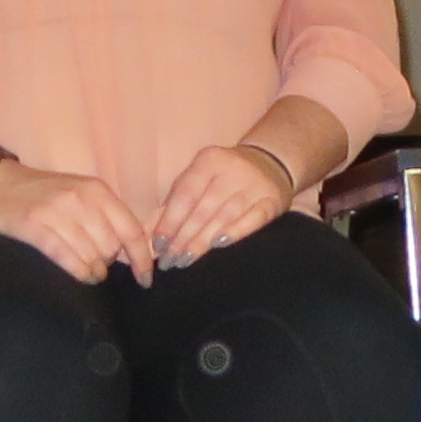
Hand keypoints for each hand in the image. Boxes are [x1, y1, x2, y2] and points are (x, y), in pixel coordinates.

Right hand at [0, 161, 154, 284]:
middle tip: (97, 266)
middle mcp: (80, 199)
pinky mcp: (35, 227)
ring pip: (91, 256)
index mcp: (97, 191)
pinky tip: (78, 275)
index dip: (142, 259)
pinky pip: (68, 259)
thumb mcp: (79, 194)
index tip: (145, 279)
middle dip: (108, 263)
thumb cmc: (41, 194)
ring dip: (93, 272)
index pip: (132, 230)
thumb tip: (130, 252)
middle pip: (111, 248)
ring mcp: (57, 213)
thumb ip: (104, 217)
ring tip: (87, 272)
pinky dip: (77, 272)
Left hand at [152, 141, 293, 269]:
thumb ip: (171, 206)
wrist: (268, 165)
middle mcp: (233, 169)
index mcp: (209, 160)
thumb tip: (146, 235)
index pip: (185, 195)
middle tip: (169, 261)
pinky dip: (235, 233)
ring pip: (224, 217)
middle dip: (183, 238)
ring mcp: (255, 185)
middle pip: (203, 210)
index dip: (169, 222)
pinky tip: (218, 246)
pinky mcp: (273, 200)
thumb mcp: (195, 182)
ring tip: (185, 261)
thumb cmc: (220, 178)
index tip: (157, 245)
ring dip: (202, 242)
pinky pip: (254, 220)